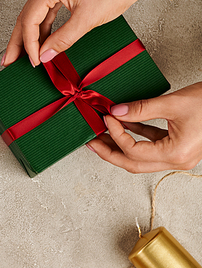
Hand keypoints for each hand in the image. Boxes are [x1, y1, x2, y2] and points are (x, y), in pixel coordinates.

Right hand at [2, 0, 143, 66]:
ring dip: (30, 39)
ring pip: (35, 18)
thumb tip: (45, 56)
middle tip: (9, 62)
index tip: (34, 62)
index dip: (29, 43)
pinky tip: (41, 46)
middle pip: (26, 18)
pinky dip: (43, 32)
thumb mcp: (88, 18)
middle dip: (18, 42)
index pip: (29, 19)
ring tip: (24, 58)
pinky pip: (48, 15)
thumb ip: (64, 38)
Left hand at [86, 82, 201, 172]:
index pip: (134, 151)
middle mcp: (176, 161)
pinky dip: (136, 136)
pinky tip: (122, 125)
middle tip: (90, 141)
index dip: (116, 135)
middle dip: (109, 152)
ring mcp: (177, 156)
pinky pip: (150, 146)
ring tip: (101, 133)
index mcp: (176, 154)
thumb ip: (141, 109)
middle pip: (132, 164)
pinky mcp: (177, 147)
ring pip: (139, 158)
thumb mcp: (173, 103)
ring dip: (120, 145)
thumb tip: (115, 112)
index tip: (106, 119)